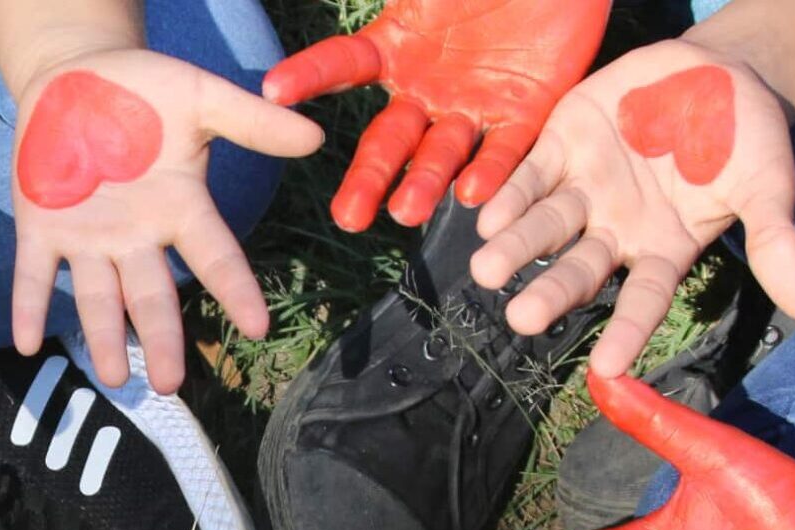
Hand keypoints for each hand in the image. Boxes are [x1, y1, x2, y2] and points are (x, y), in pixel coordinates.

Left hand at [11, 48, 322, 391]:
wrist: (77, 77)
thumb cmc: (146, 90)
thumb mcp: (201, 97)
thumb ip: (251, 123)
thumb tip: (316, 138)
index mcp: (179, 208)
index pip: (214, 256)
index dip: (235, 290)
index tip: (257, 328)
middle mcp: (136, 235)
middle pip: (152, 296)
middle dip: (160, 339)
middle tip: (170, 384)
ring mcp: (87, 236)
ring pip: (98, 297)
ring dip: (104, 337)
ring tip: (112, 376)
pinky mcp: (40, 228)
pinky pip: (35, 274)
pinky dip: (29, 305)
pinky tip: (26, 340)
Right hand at [264, 0, 609, 230]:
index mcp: (395, 47)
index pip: (342, 66)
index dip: (308, 75)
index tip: (271, 91)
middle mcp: (425, 89)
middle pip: (387, 141)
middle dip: (367, 178)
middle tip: (348, 217)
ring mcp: (471, 107)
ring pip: (439, 157)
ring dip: (422, 186)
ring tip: (405, 213)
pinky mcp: (523, 115)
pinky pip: (503, 150)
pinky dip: (489, 173)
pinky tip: (472, 194)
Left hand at [467, 39, 794, 376]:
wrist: (720, 70)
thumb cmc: (748, 140)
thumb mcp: (768, 189)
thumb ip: (775, 245)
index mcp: (663, 248)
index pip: (643, 300)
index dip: (626, 333)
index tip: (605, 370)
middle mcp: (617, 228)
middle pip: (580, 268)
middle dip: (551, 292)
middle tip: (522, 316)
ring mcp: (587, 187)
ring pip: (546, 225)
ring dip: (515, 247)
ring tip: (485, 269)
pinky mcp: (564, 143)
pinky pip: (531, 174)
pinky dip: (510, 194)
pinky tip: (487, 216)